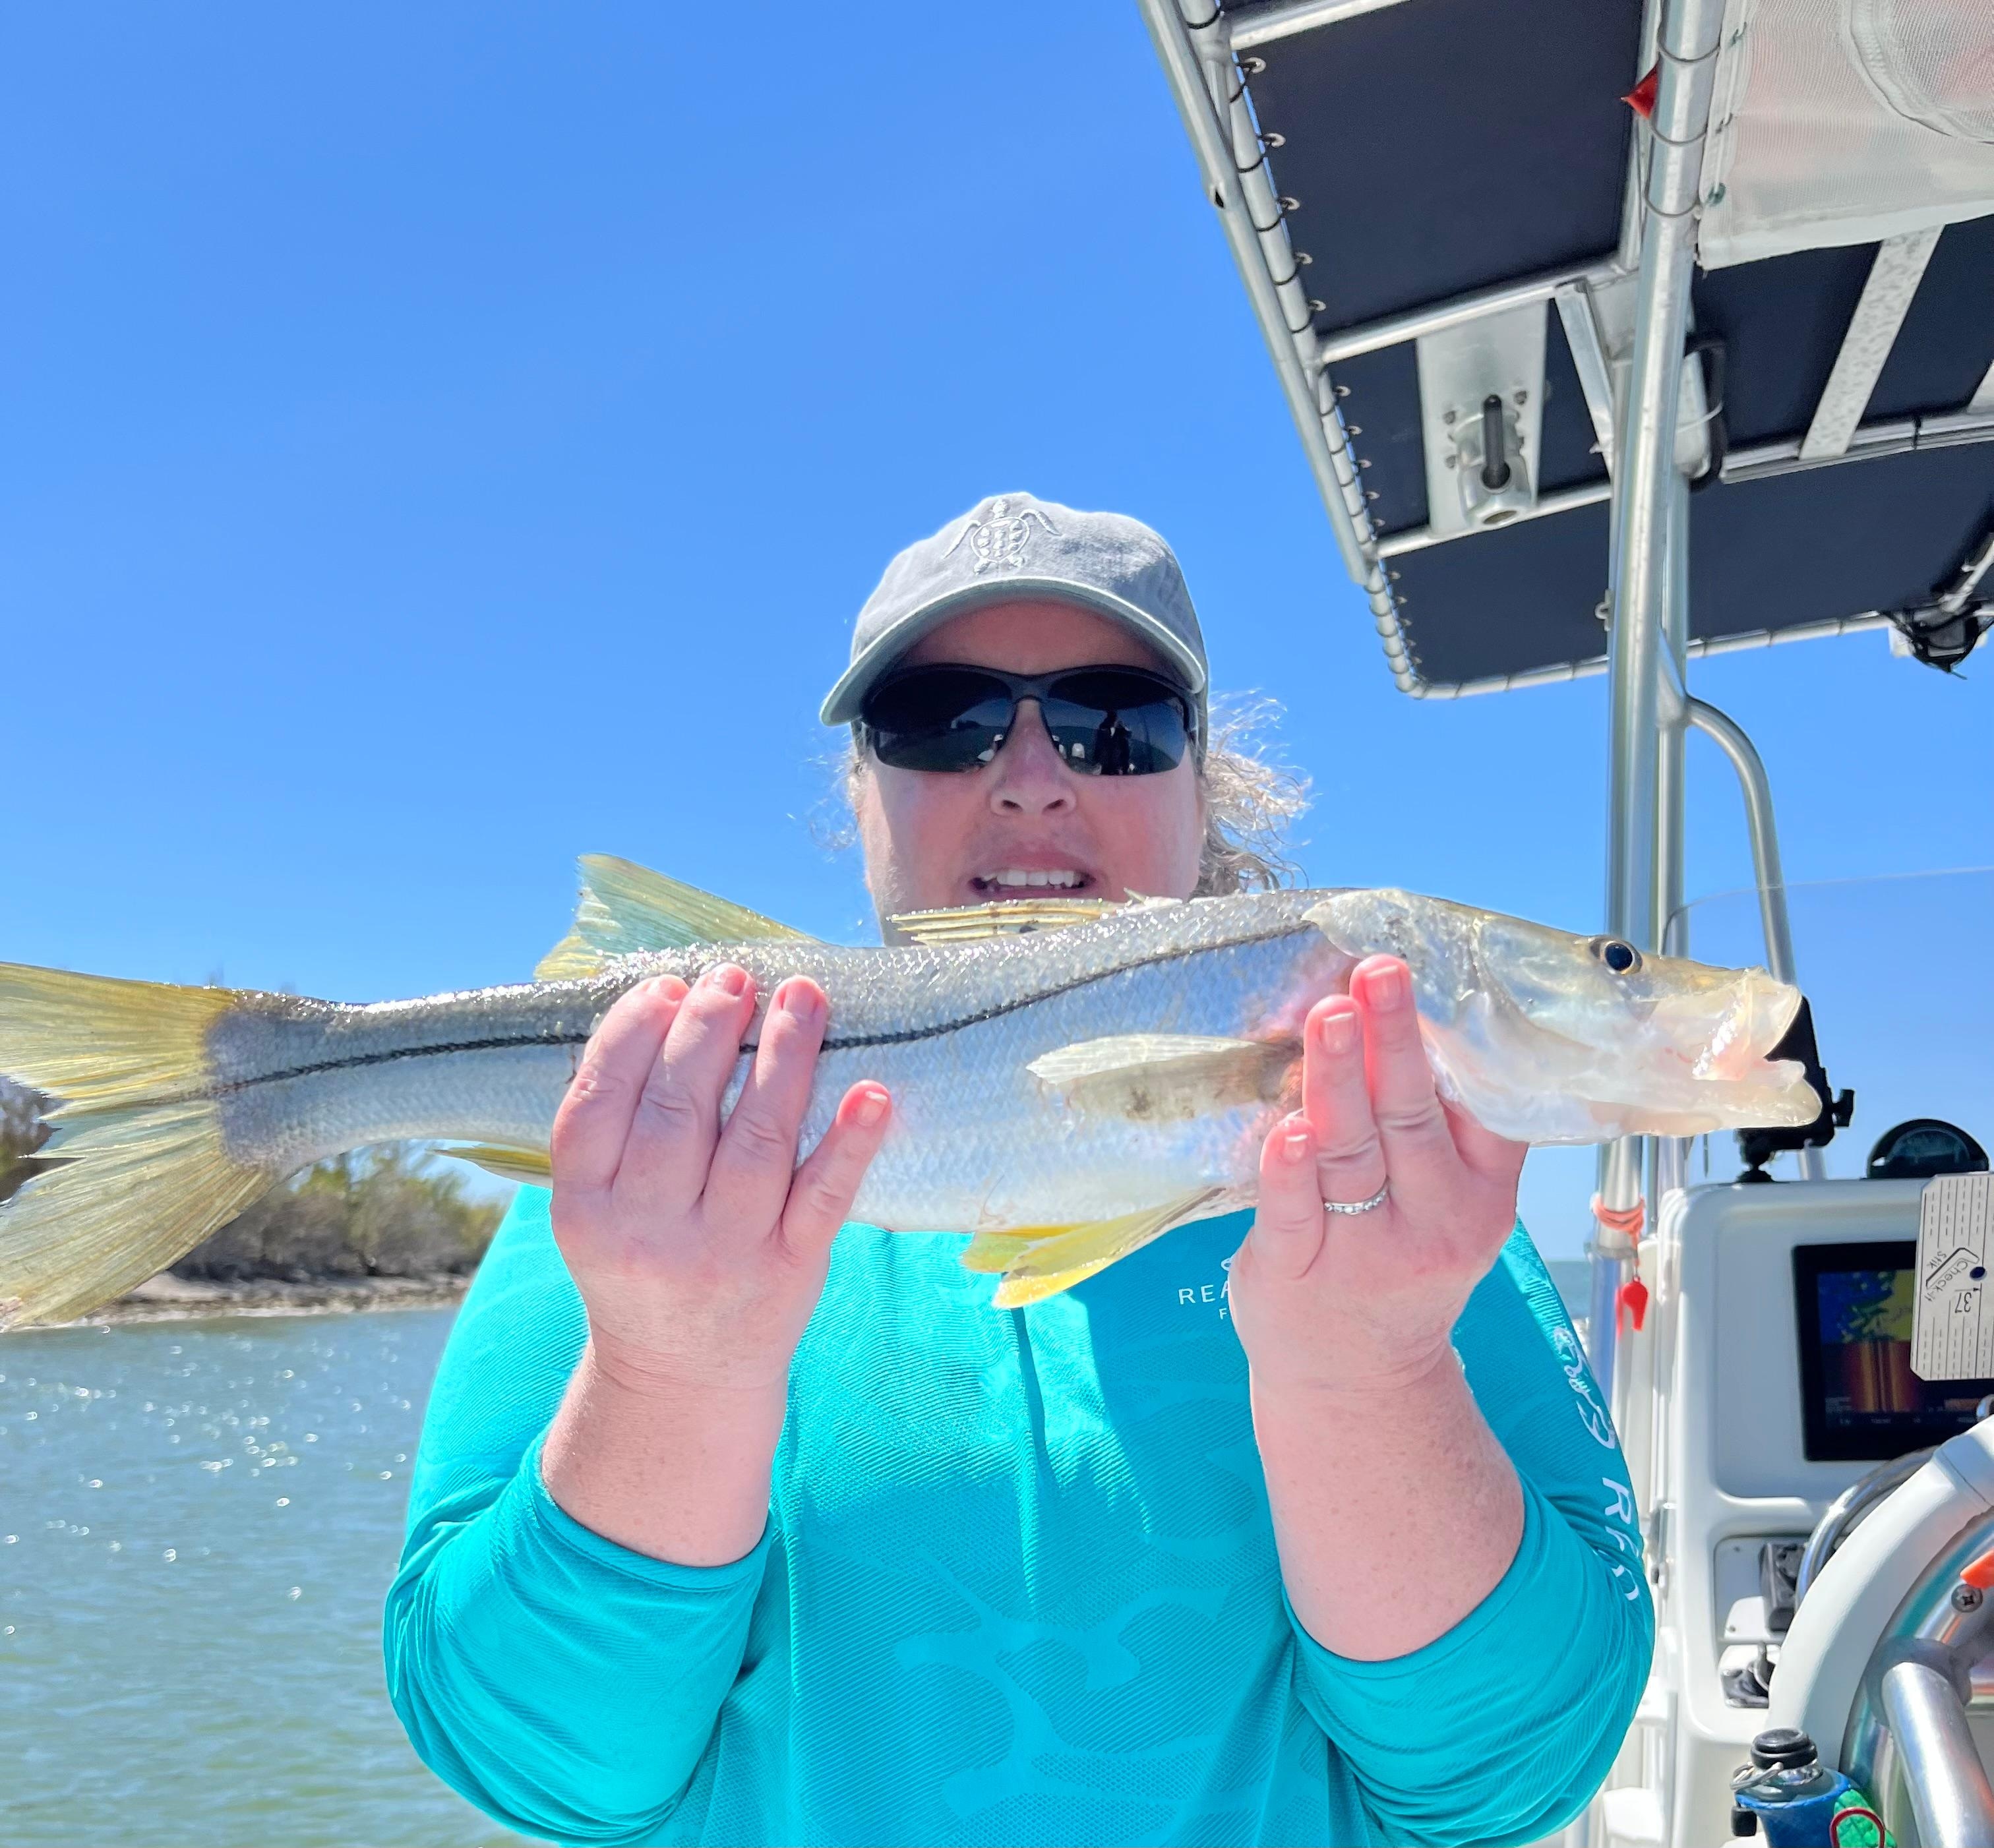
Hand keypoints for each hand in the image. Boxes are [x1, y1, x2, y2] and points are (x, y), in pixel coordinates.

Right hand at [549, 965, 890, 1398]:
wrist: (682, 1381)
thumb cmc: (643, 1263)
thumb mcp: (596, 1208)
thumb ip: (614, 1127)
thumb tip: (664, 1003)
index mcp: (585, 1209)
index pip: (597, 1105)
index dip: (631, 1036)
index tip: (668, 986)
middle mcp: (648, 1232)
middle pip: (677, 1112)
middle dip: (710, 1030)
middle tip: (737, 977)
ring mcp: (723, 1254)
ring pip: (754, 1140)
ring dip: (783, 1059)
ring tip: (802, 997)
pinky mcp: (790, 1270)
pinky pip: (822, 1198)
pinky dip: (849, 1144)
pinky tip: (872, 1093)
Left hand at [1228, 955, 1526, 1395]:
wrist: (1356, 1381)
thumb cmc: (1396, 1267)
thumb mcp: (1445, 1207)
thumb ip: (1439, 1132)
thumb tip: (1403, 1015)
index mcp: (1478, 1197)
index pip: (1481, 1112)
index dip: (1455, 1043)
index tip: (1434, 975)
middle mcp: (1431, 1223)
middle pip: (1410, 1116)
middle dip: (1393, 1039)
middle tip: (1379, 972)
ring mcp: (1363, 1251)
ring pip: (1352, 1152)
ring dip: (1338, 1079)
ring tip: (1330, 1015)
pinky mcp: (1297, 1270)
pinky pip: (1295, 1212)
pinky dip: (1291, 1169)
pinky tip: (1290, 1126)